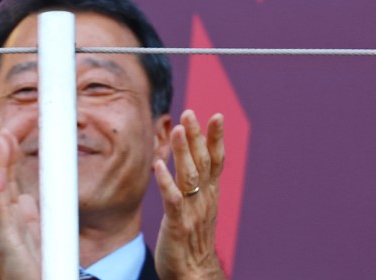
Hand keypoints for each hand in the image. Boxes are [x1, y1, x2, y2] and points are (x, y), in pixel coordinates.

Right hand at [0, 130, 41, 279]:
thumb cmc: (30, 268)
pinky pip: (0, 213)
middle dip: (4, 153)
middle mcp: (4, 219)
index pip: (9, 178)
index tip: (12, 133)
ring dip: (0, 164)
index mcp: (13, 215)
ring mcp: (1, 228)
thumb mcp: (34, 235)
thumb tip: (26, 196)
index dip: (10, 156)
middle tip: (6, 129)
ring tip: (2, 142)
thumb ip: (29, 215)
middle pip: (1, 179)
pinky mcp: (4, 241)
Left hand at [153, 111, 228, 279]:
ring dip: (184, 152)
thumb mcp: (199, 204)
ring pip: (189, 176)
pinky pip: (172, 200)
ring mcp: (192, 211)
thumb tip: (195, 154)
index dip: (216, 139)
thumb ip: (198, 180)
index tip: (217, 115)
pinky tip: (158, 165)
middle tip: (191, 112)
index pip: (216, 161)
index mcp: (210, 193)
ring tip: (178, 129)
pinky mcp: (178, 224)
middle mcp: (204, 198)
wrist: (194, 272)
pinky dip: (166, 182)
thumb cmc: (193, 236)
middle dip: (197, 136)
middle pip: (203, 162)